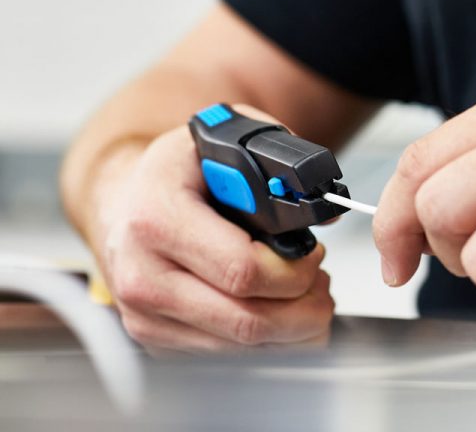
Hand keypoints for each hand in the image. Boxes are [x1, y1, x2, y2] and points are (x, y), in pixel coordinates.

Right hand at [89, 105, 333, 353]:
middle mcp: (141, 274)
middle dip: (305, 308)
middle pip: (248, 321)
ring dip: (294, 329)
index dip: (295, 269)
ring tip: (308, 295)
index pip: (242, 270)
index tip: (313, 254)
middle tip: (321, 282)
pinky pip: (229, 358)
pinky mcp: (155, 341)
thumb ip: (279, 165)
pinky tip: (281, 311)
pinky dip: (271, 343)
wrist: (125, 201)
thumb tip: (325, 208)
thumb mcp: (228, 142)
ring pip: (244, 349)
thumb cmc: (181, 173)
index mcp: (156, 218)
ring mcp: (145, 316)